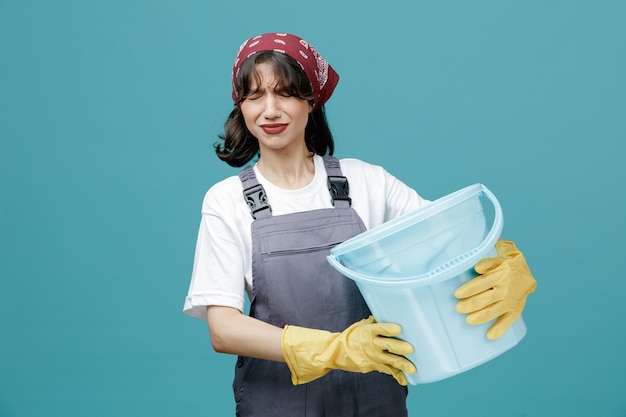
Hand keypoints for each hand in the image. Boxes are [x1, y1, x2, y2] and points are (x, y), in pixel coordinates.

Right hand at [281, 316, 415, 384]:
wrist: (338, 352)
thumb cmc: (353, 336)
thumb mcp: (361, 326)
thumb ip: (374, 322)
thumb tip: (387, 313)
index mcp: (368, 331)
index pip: (379, 328)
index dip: (388, 329)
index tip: (398, 328)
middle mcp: (371, 344)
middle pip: (387, 345)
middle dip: (399, 347)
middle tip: (410, 349)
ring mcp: (373, 356)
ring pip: (390, 360)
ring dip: (402, 363)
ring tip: (412, 368)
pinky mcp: (374, 365)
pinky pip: (387, 370)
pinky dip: (396, 375)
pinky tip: (404, 379)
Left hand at [455, 240, 536, 339]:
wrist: (527, 273)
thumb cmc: (506, 266)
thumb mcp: (498, 259)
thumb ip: (487, 262)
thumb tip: (477, 268)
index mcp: (500, 275)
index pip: (482, 283)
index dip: (469, 289)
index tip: (457, 294)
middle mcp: (505, 289)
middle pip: (486, 298)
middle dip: (471, 304)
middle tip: (458, 308)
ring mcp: (511, 301)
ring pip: (495, 310)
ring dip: (481, 316)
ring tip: (469, 320)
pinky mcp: (515, 310)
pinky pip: (508, 320)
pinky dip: (500, 329)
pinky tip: (490, 336)